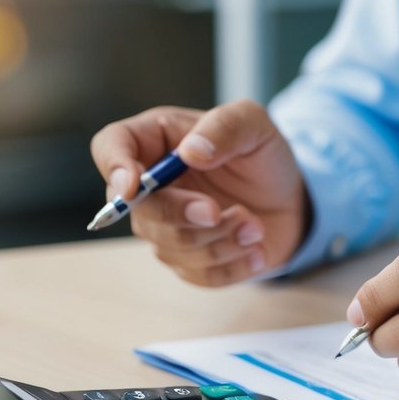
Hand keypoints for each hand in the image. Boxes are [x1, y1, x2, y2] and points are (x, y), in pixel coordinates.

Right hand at [90, 100, 309, 285]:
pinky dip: (233, 266)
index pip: (109, 147)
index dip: (113, 167)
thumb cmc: (262, 156)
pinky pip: (198, 274)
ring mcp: (166, 227)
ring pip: (171, 247)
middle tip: (218, 212)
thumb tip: (191, 153)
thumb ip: (225, 127)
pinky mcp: (188, 260)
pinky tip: (257, 249)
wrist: (289, 199)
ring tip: (255, 226)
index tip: (133, 185)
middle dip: (180, 215)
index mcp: (155, 140)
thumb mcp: (254, 125)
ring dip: (220, 240)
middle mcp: (151, 186)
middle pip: (138, 210)